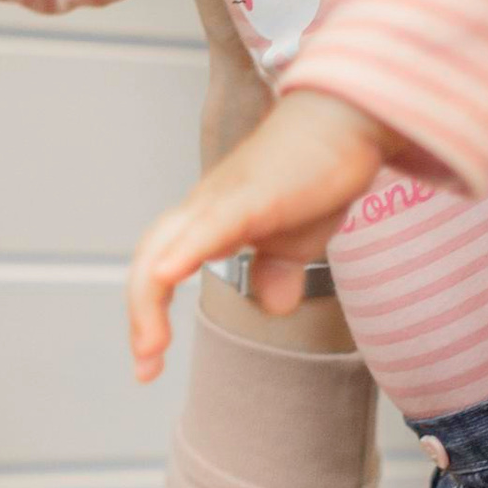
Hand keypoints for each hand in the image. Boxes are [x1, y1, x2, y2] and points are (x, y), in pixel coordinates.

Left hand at [125, 88, 386, 382]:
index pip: (161, 268)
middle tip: (145, 367)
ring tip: (148, 345)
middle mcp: (204, 210)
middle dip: (141, 318)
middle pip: (150, 260)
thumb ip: (278, 270)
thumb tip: (273, 306)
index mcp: (209, 223)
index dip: (149, 315)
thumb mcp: (298, 239)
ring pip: (167, 247)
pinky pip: (211, 225)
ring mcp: (223, 200)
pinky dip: (186, 252)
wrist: (346, 120)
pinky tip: (171, 274)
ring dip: (150, 299)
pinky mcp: (251, 193)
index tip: (150, 364)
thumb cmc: (319, 171)